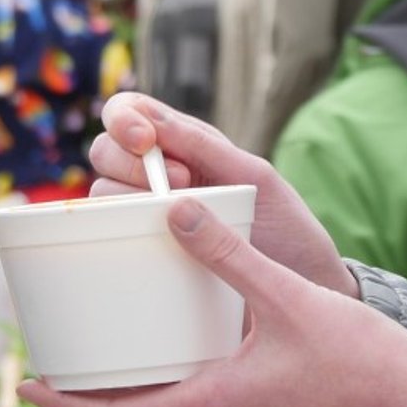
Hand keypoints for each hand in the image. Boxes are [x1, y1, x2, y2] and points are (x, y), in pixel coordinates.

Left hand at [17, 196, 406, 406]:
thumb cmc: (355, 355)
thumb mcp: (282, 294)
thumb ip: (226, 251)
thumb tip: (171, 207)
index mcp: (214, 403)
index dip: (68, 401)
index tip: (26, 384)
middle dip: (90, 393)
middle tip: (53, 362)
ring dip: (131, 388)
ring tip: (101, 354)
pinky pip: (200, 403)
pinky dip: (171, 382)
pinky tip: (174, 350)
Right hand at [91, 92, 354, 296]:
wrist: (304, 294)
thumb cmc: (287, 231)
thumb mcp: (254, 178)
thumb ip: (205, 146)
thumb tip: (149, 122)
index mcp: (184, 146)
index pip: (130, 112)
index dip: (124, 118)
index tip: (144, 140)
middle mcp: (158, 178)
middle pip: (105, 151)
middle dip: (128, 160)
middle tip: (181, 182)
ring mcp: (150, 218)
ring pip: (102, 193)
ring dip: (127, 196)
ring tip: (177, 217)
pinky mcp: (147, 256)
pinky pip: (110, 238)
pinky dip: (114, 233)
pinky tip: (147, 242)